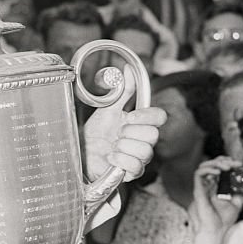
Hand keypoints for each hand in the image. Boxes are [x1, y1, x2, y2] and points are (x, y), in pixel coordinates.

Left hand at [84, 67, 165, 181]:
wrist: (82, 154)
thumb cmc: (96, 133)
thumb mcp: (107, 110)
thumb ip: (122, 92)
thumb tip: (128, 70)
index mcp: (141, 123)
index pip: (160, 117)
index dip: (147, 116)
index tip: (129, 116)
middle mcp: (144, 141)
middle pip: (153, 135)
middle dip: (130, 133)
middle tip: (116, 134)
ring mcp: (140, 158)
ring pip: (145, 151)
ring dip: (123, 147)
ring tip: (112, 146)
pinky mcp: (133, 173)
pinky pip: (136, 167)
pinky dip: (120, 160)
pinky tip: (111, 157)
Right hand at [189, 157, 242, 234]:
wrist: (216, 231)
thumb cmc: (223, 220)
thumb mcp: (237, 204)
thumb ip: (239, 193)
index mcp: (216, 187)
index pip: (218, 168)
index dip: (228, 162)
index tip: (239, 164)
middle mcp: (207, 185)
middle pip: (211, 164)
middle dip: (223, 160)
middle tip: (235, 163)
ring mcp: (202, 187)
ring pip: (203, 166)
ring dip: (216, 163)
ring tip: (228, 166)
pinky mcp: (198, 191)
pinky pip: (198, 174)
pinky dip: (208, 169)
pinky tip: (219, 172)